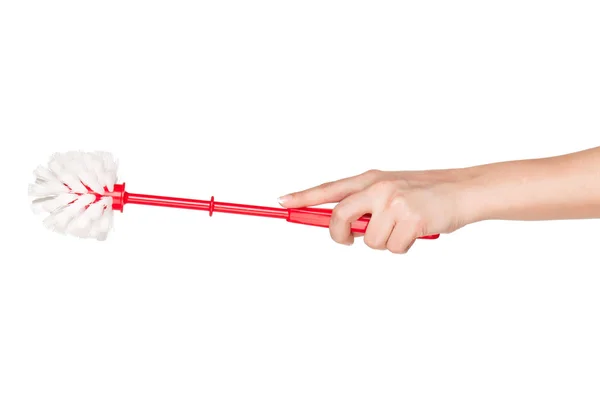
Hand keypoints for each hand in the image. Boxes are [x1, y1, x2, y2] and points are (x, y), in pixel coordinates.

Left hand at [277, 169, 473, 252]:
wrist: (463, 190)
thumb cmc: (426, 194)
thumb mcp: (391, 189)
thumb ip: (366, 204)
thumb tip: (343, 229)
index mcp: (370, 178)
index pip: (330, 188)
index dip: (304, 196)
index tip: (282, 202)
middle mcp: (378, 187)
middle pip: (339, 217)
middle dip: (340, 235)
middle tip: (348, 240)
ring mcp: (394, 202)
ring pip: (369, 241)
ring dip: (385, 243)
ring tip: (403, 229)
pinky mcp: (410, 219)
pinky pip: (393, 248)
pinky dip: (404, 247)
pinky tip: (417, 232)